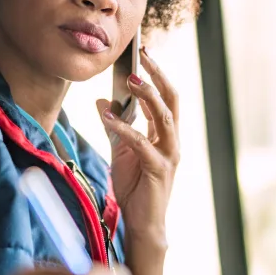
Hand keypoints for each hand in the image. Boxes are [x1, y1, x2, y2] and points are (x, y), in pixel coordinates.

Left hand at [96, 48, 178, 274]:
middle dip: (158, 75)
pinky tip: (106, 116)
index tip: (143, 51)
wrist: (143, 223)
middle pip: (172, 99)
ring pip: (164, 116)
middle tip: (143, 55)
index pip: (166, 97)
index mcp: (166, 134)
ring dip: (148, 95)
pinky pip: (142, 143)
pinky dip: (123, 127)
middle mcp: (172, 140)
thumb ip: (115, 125)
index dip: (156, 73)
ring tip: (130, 78)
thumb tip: (103, 99)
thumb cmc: (136, 188)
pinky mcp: (158, 169)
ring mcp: (169, 154)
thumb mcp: (121, 150)